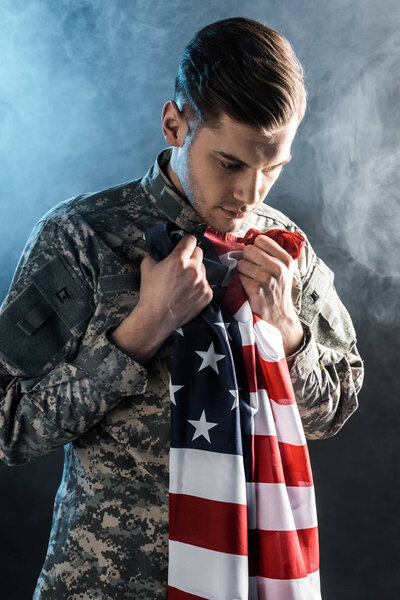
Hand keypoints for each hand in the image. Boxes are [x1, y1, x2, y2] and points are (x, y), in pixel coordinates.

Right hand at [110, 234, 212, 363]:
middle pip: (199, 252)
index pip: (190, 240)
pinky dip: (198, 286)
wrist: (157, 317)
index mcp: (179, 260)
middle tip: (182, 264)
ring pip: (203, 269)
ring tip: (184, 281)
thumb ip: (155, 255)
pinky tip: (188, 292)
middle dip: (191, 255)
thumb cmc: (151, 294)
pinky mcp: (207, 295)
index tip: (184, 245)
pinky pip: (205, 284)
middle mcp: (193, 269)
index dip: (185, 241)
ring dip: (195, 271)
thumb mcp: (147, 267)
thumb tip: (160, 253)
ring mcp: (202, 283)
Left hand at [236, 234, 303, 355]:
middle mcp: (278, 268)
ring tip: (251, 280)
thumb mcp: (283, 269)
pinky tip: (248, 288)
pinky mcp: (256, 289)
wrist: (279, 315)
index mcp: (286, 259)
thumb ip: (272, 252)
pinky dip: (240, 282)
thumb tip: (251, 235)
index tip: (257, 258)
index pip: (261, 240)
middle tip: (253, 271)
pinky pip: (238, 276)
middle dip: (247, 259)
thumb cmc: (277, 289)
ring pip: (241, 263)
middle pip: (249, 250)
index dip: (255, 248)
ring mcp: (267, 278)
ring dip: (242, 271)